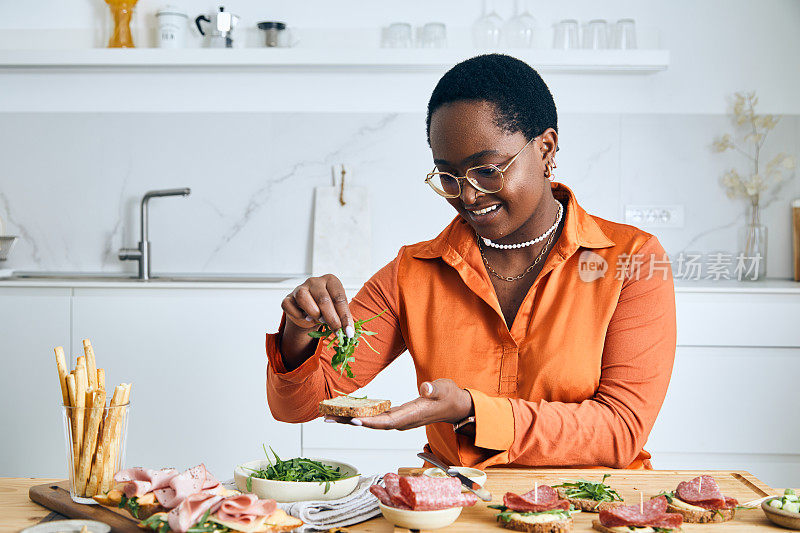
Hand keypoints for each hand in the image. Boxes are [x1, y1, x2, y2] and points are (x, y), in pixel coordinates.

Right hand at [281, 274, 353, 336]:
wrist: (308, 310)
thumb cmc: (326, 308)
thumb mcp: (337, 310)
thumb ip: (342, 318)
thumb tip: (349, 333)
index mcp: (331, 280)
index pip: (339, 298)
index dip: (344, 316)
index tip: (349, 332)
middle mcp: (315, 281)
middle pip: (323, 299)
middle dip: (332, 319)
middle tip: (337, 332)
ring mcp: (300, 288)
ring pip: (303, 298)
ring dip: (314, 313)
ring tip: (319, 319)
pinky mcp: (288, 298)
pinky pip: (289, 306)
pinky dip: (297, 315)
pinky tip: (305, 317)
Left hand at [324, 379, 473, 429]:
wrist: (456, 406)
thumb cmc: (450, 396)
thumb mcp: (445, 388)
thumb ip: (435, 388)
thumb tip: (425, 388)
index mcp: (413, 415)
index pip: (388, 421)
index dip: (370, 422)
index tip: (354, 420)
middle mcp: (403, 421)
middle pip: (373, 424)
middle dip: (351, 422)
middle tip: (328, 418)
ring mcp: (400, 420)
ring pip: (372, 422)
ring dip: (352, 420)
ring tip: (331, 416)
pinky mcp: (397, 416)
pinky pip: (376, 418)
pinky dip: (362, 416)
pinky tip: (349, 412)